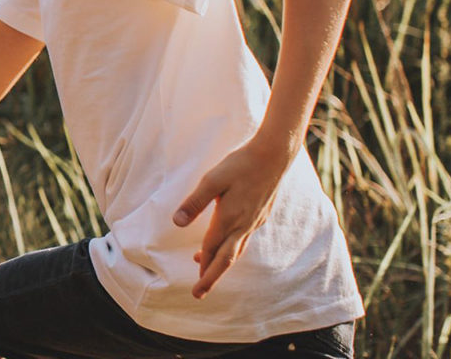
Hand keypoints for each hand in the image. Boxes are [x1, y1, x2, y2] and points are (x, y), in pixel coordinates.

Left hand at [171, 140, 293, 299]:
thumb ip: (194, 202)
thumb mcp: (212, 180)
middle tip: (199, 294)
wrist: (274, 155)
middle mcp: (243, 224)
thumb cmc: (240, 164)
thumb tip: (177, 223)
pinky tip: (225, 243)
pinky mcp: (259, 214)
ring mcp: (253, 220)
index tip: (196, 289)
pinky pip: (243, 239)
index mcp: (229, 218)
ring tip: (204, 268)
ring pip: (236, 249)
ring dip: (220, 262)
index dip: (202, 268)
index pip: (211, 250)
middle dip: (211, 276)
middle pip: (226, 258)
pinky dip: (231, 247)